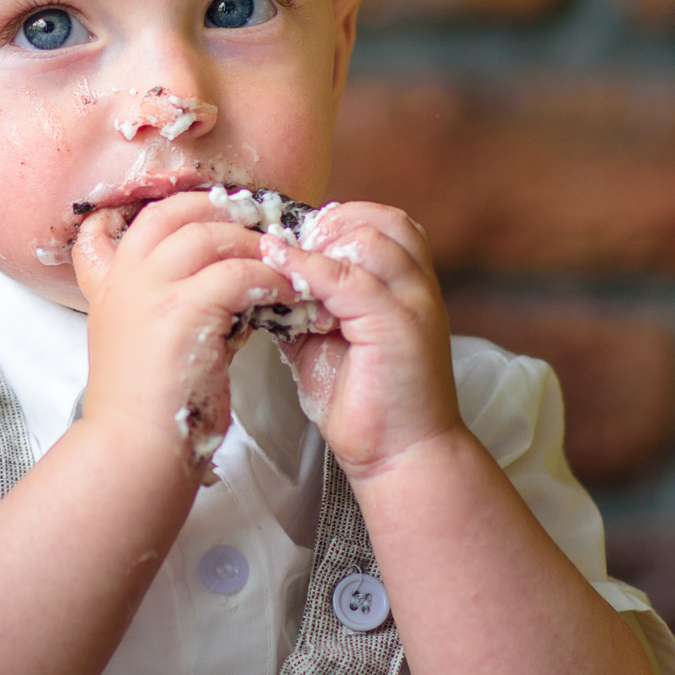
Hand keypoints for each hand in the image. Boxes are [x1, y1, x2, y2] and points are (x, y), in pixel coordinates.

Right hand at [71, 193, 295, 477]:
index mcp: (108, 289)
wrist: (133, 450)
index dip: (151, 210)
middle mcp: (123, 281)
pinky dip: (270, 278)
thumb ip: (170, 309)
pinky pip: (238, 273)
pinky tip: (287, 293)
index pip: (109, 225)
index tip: (193, 215)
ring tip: (281, 259)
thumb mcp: (144, 346)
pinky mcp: (180, 311)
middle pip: (169, 212)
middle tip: (255, 223)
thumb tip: (226, 291)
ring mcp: (147, 291)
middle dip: (217, 210)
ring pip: (207, 234)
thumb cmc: (150, 411)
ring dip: (252, 243)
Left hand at [264, 203, 462, 480]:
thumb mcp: (321, 338)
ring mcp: (413, 304)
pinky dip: (308, 268)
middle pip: (382, 219)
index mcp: (404, 286)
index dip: (334, 220)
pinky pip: (350, 280)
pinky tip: (276, 266)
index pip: (379, 222)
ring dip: (320, 241)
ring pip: (370, 238)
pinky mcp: (399, 326)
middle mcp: (416, 287)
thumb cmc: (363, 400)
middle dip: (329, 222)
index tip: (290, 236)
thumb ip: (302, 301)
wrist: (397, 454)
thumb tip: (259, 275)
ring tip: (282, 257)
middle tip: (286, 242)